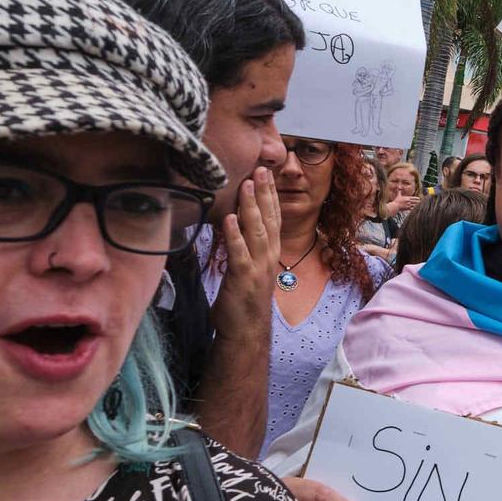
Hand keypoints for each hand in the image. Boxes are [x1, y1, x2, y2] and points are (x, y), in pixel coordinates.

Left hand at [209, 169, 280, 339]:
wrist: (246, 331)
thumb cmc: (243, 301)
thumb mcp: (247, 269)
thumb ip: (244, 248)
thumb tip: (232, 226)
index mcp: (270, 253)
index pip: (273, 219)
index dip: (269, 196)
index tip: (264, 174)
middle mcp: (268, 257)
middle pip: (268, 219)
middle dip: (264, 193)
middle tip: (261, 169)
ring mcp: (257, 267)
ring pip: (256, 231)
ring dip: (251, 207)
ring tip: (246, 185)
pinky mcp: (243, 278)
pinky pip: (239, 253)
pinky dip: (234, 235)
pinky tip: (229, 218)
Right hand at [388, 192, 419, 216]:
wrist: (395, 205)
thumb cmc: (396, 200)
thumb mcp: (398, 195)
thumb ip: (399, 191)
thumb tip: (398, 188)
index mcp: (407, 198)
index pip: (413, 198)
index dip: (417, 198)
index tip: (419, 198)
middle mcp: (409, 201)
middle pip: (415, 201)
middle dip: (418, 201)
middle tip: (421, 201)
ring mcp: (408, 205)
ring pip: (414, 205)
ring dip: (417, 205)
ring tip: (420, 205)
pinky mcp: (407, 208)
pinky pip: (412, 208)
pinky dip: (415, 208)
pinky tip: (416, 209)